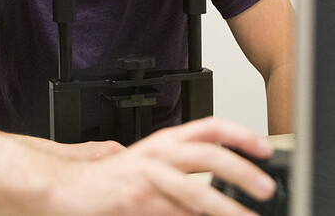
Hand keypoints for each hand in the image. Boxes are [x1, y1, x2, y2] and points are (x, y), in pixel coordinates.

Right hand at [50, 117, 275, 215]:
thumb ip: (180, 170)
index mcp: (165, 141)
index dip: (240, 135)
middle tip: (266, 187)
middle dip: (242, 170)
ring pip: (196, 191)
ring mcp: (147, 178)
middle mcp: (158, 154)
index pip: (209, 127)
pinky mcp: (137, 202)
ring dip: (225, 208)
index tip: (265, 149)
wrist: (68, 188)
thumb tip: (216, 183)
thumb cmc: (109, 181)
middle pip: (208, 155)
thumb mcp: (149, 165)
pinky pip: (175, 213)